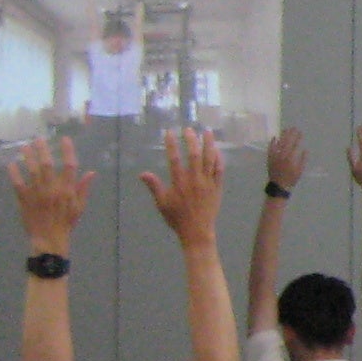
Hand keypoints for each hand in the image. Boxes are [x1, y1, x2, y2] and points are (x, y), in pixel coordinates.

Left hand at [10, 136, 93, 254]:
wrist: (49, 239)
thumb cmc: (66, 222)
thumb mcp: (79, 206)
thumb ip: (83, 188)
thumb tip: (91, 173)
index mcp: (67, 190)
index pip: (69, 166)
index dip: (67, 151)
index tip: (64, 139)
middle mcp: (52, 189)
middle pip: (47, 164)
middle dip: (43, 150)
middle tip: (39, 138)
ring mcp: (37, 193)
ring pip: (32, 171)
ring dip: (28, 157)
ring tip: (24, 146)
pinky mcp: (24, 199)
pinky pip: (18, 183)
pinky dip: (14, 173)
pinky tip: (11, 163)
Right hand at [138, 128, 224, 249]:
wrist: (197, 231)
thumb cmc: (177, 217)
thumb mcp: (162, 203)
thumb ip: (154, 186)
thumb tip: (142, 173)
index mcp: (179, 182)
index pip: (174, 158)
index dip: (171, 143)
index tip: (169, 132)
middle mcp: (195, 179)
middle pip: (194, 154)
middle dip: (191, 139)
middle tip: (189, 129)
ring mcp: (208, 182)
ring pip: (210, 159)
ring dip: (209, 143)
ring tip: (207, 131)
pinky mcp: (217, 187)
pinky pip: (219, 169)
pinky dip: (218, 158)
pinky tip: (217, 150)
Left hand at [265, 128, 304, 192]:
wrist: (279, 186)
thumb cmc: (291, 179)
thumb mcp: (300, 171)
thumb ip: (302, 160)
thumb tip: (305, 150)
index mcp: (290, 158)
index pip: (294, 144)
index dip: (297, 138)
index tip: (300, 132)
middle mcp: (282, 155)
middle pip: (286, 142)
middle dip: (290, 134)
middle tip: (294, 128)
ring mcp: (275, 156)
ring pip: (278, 143)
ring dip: (282, 136)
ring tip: (285, 129)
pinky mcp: (270, 158)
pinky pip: (270, 148)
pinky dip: (272, 143)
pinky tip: (275, 137)